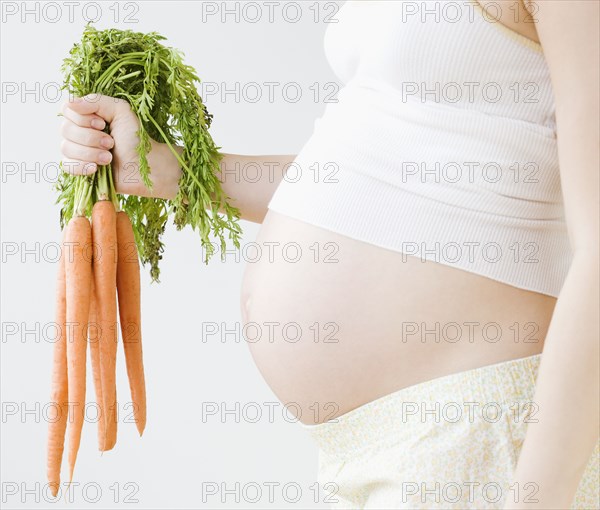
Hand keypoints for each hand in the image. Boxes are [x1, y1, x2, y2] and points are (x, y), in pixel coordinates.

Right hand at [60, 94, 180, 198]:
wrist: (145, 167)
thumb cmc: (136, 138)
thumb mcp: (121, 111)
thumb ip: (96, 101)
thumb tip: (70, 102)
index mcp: (87, 116)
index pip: (67, 110)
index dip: (82, 118)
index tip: (102, 124)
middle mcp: (80, 131)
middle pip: (65, 129)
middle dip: (90, 137)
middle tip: (111, 143)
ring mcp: (79, 151)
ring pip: (66, 148)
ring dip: (90, 153)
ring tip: (109, 158)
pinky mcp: (81, 169)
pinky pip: (67, 166)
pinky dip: (81, 166)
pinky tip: (96, 168)